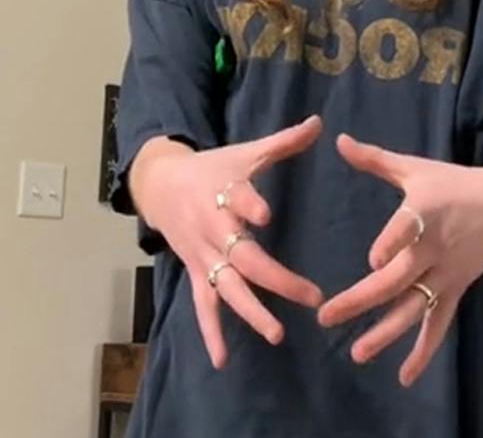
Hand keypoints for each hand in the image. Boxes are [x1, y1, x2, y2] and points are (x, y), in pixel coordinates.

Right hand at [127, 116, 325, 368]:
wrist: (161, 185)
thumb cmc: (215, 168)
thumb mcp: (246, 152)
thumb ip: (284, 143)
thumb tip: (320, 123)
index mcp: (225, 194)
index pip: (237, 199)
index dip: (249, 205)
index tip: (265, 214)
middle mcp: (213, 230)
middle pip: (242, 257)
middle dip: (275, 278)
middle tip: (311, 295)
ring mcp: (203, 256)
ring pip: (226, 289)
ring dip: (250, 313)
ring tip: (277, 334)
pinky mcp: (196, 272)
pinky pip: (204, 305)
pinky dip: (210, 333)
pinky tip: (221, 360)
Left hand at [316, 134, 482, 386]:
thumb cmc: (455, 183)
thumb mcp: (417, 168)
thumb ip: (376, 161)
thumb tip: (337, 139)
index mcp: (427, 212)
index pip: (410, 229)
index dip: (393, 243)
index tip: (373, 258)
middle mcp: (437, 247)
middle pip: (400, 278)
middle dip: (363, 299)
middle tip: (327, 315)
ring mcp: (447, 273)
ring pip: (416, 307)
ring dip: (387, 332)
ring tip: (358, 353)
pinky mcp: (456, 289)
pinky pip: (440, 324)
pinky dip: (424, 351)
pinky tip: (404, 376)